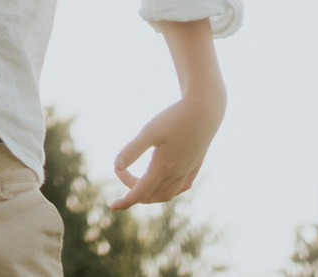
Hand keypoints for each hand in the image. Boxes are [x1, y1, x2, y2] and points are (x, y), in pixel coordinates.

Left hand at [110, 90, 222, 210]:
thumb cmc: (175, 118)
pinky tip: (164, 183)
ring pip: (167, 194)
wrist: (205, 110)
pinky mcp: (196, 165)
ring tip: (138, 183)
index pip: (141, 192)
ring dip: (150, 194)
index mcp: (163, 167)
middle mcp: (177, 174)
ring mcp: (188, 171)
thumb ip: (133, 150)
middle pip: (152, 195)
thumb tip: (116, 166)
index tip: (112, 206)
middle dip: (134, 192)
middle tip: (122, 173)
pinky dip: (169, 190)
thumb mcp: (149, 131)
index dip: (126, 201)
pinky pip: (181, 187)